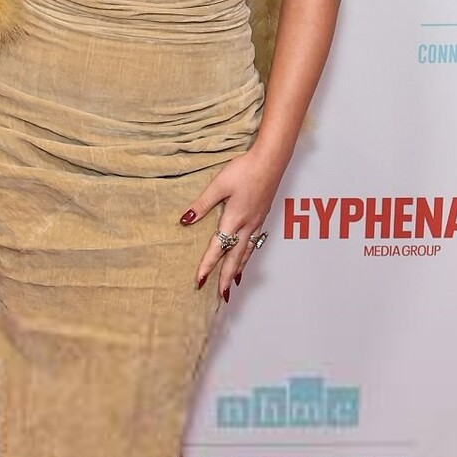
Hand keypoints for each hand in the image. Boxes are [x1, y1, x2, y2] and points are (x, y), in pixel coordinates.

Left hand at [181, 147, 283, 299]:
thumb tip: (185, 220)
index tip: (200, 281)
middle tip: (221, 296)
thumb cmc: (245, 169)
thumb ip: (202, 204)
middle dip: (226, 277)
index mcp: (234, 219)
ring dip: (238, 270)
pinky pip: (254, 244)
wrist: (271, 160)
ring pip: (247, 253)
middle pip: (235, 258)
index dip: (208, 265)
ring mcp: (257, 222)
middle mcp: (247, 226)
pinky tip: (246, 258)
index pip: (217, 248)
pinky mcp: (262, 217)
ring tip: (233, 284)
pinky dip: (248, 256)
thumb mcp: (219, 185)